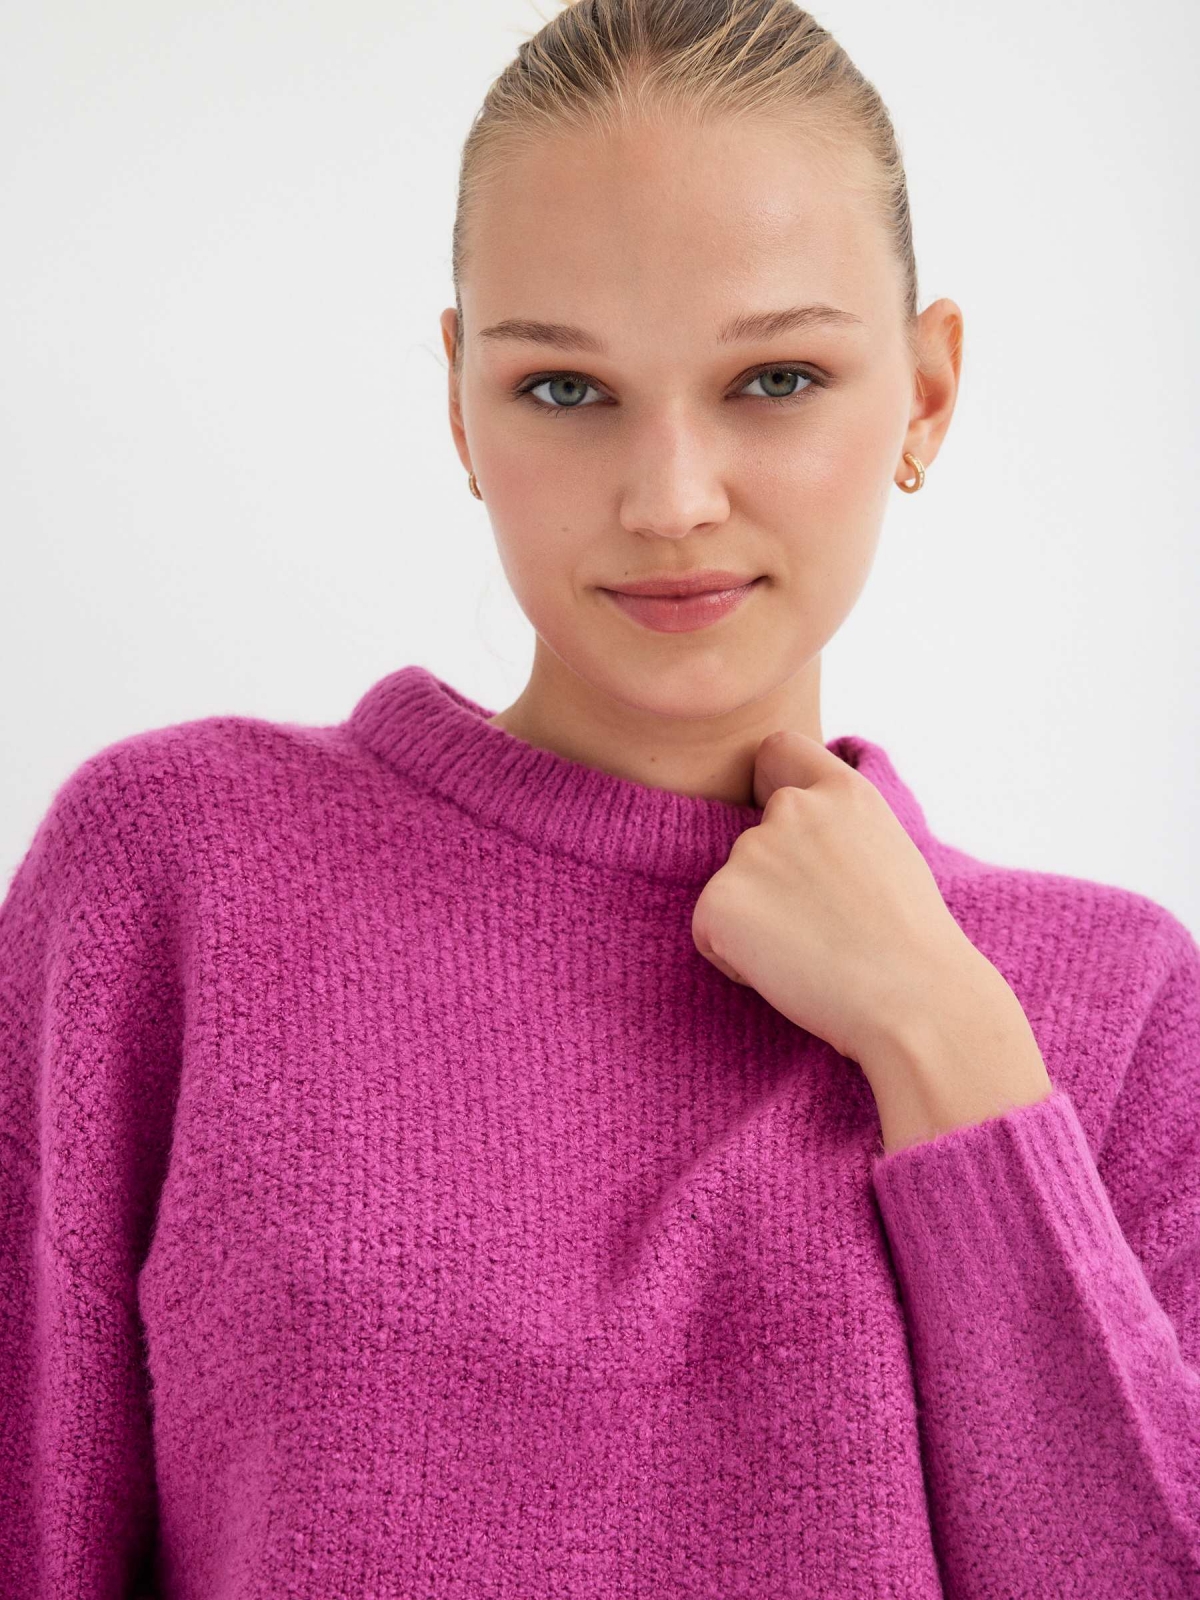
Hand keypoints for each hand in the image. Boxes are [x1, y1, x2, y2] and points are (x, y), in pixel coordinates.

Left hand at [691, 729, 994, 1072]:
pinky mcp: (719, 901)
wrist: (916, 1000)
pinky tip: (788, 973)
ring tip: (815, 954)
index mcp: (844, 792)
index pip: (778, 751)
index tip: (790, 831)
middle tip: (825, 928)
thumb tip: (807, 848)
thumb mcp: (891, 856)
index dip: (769, 784)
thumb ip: (841, 832)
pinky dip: (734, 958)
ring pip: (732, 891)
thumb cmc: (914, 947)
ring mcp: (751, 852)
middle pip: (751, 840)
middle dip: (771, 882)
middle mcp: (793, 808)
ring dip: (755, 923)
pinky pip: (708, 933)